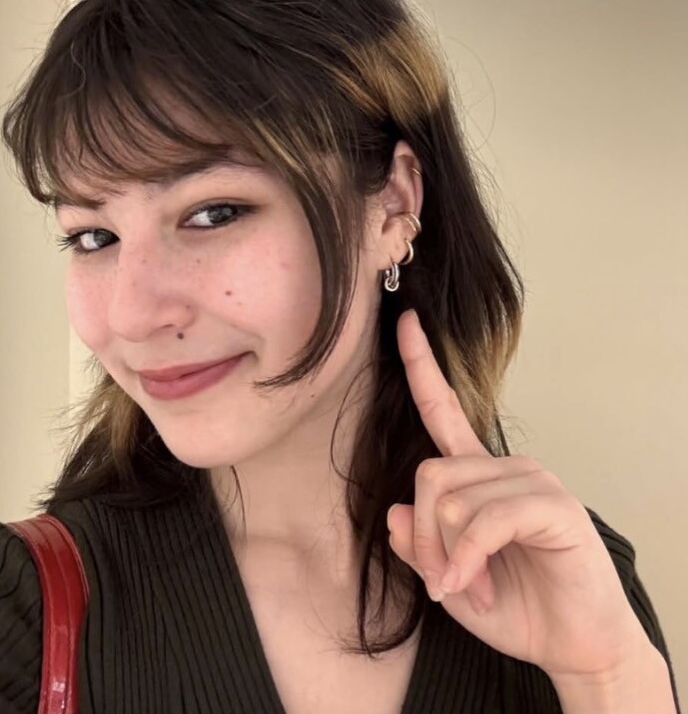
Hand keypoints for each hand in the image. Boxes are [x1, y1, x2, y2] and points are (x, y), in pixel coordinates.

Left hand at [387, 309, 650, 681]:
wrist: (576, 646)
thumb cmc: (517, 608)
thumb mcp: (449, 580)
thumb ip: (420, 546)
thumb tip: (392, 511)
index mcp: (478, 476)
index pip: (444, 409)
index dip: (422, 365)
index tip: (404, 321)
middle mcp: (504, 468)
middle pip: (429, 475)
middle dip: (423, 536)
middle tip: (442, 582)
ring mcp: (532, 481)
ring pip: (451, 499)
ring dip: (448, 558)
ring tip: (470, 589)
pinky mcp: (552, 504)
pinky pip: (486, 520)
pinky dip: (468, 560)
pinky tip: (474, 589)